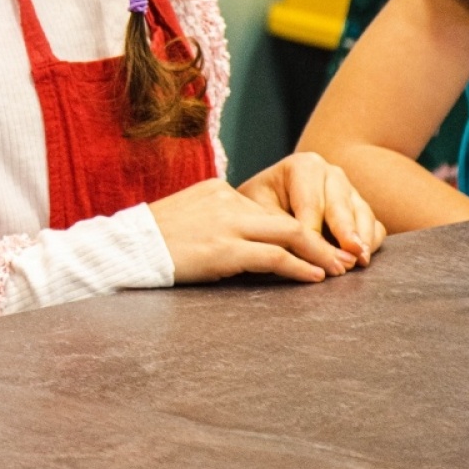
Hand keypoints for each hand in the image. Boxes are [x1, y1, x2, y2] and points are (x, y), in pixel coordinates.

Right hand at [148, 178, 359, 283]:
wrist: (124, 248)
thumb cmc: (150, 241)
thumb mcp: (187, 219)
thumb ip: (216, 223)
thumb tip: (243, 246)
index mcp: (217, 190)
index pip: (266, 211)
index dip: (297, 231)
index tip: (316, 245)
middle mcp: (226, 201)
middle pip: (287, 218)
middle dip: (319, 239)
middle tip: (344, 257)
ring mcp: (225, 224)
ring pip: (288, 234)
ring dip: (319, 254)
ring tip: (340, 270)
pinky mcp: (223, 249)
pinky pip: (273, 257)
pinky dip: (299, 268)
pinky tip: (315, 278)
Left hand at [238, 152, 386, 265]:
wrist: (271, 197)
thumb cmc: (262, 201)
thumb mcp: (260, 209)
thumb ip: (282, 227)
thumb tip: (306, 254)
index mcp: (304, 165)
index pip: (310, 203)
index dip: (311, 232)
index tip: (311, 254)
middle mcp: (332, 174)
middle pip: (340, 206)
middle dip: (345, 233)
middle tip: (351, 255)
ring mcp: (350, 191)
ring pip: (361, 214)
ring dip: (362, 239)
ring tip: (360, 260)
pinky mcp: (361, 210)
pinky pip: (374, 225)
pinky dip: (370, 242)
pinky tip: (364, 260)